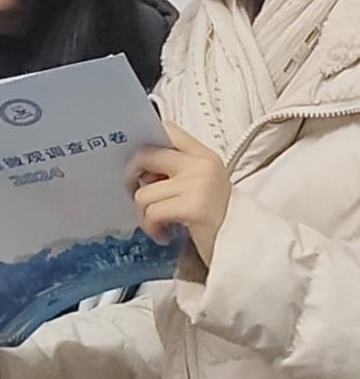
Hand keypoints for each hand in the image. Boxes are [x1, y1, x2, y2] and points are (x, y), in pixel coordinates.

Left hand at [125, 121, 231, 266]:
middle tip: (137, 195)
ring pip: (144, 192)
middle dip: (131, 176)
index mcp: (203, 155)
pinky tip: (164, 234)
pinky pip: (152, 213)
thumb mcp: (202, 185)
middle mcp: (201, 164)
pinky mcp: (193, 207)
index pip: (167, 129)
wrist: (246, 249)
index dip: (144, 142)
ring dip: (143, 214)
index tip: (139, 163)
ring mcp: (198, 183)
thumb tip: (139, 170)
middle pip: (146, 155)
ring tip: (158, 225)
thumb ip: (176, 171)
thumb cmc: (218, 220)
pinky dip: (151, 227)